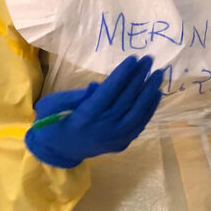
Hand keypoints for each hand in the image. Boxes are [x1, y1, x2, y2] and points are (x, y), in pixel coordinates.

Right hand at [25, 55, 163, 167]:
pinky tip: (156, 93)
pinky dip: (150, 108)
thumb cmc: (52, 121)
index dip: (122, 75)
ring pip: (137, 112)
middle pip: (126, 99)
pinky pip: (140, 124)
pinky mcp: (122, 142)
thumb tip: (97, 86)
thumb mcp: (53, 105)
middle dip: (139, 78)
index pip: (109, 92)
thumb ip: (74, 96)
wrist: (58, 151)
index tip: (134, 59)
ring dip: (150, 92)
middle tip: (149, 60)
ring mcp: (115, 137)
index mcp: (85, 117)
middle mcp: (103, 128)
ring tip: (158, 74)